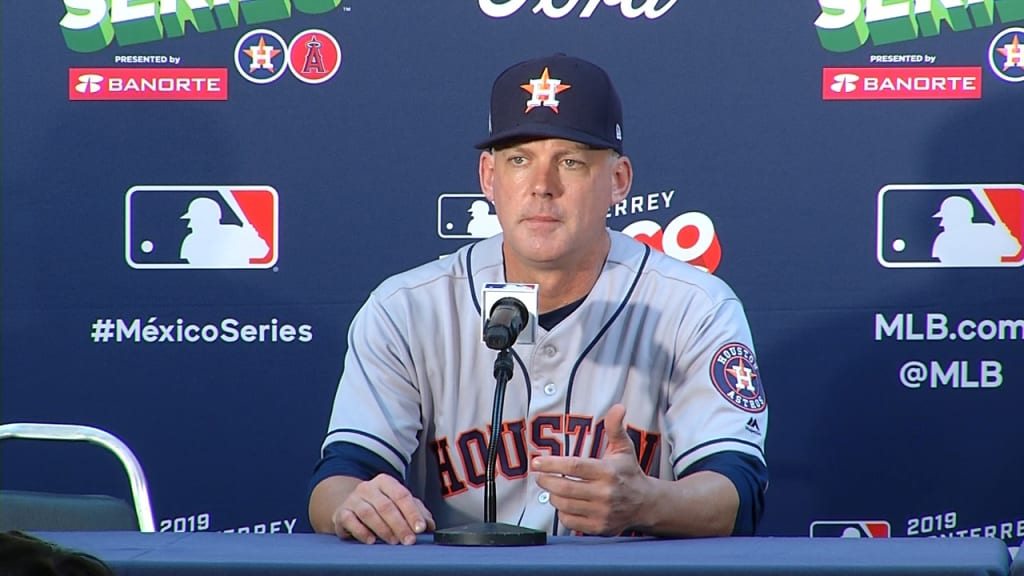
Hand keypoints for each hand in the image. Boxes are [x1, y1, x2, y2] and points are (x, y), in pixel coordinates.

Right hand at [331, 474, 435, 544]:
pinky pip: (350, 521)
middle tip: (409, 540)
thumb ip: (417, 511)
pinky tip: (371, 540)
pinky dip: (361, 532)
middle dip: (400, 525)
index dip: (412, 512)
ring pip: (369, 513)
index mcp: (385, 482)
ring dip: (383, 529)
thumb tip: (430, 524)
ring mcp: (353, 500)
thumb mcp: (399, 504)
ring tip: (393, 541)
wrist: (348, 506)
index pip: (401, 495)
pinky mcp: (341, 513)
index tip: (420, 528)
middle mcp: (368, 488)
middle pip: (386, 506)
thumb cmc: (379, 505)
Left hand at [531, 404, 647, 534]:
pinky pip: (570, 521)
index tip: (537, 462)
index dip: (552, 464)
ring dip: (552, 495)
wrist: (646, 504)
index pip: (574, 467)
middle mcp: (605, 494)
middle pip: (565, 487)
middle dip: (546, 480)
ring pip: (564, 504)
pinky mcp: (599, 527)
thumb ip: (615, 428)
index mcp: (608, 472)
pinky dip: (562, 512)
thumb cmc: (630, 473)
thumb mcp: (624, 449)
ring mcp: (602, 513)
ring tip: (551, 487)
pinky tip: (564, 503)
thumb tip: (618, 407)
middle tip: (539, 475)